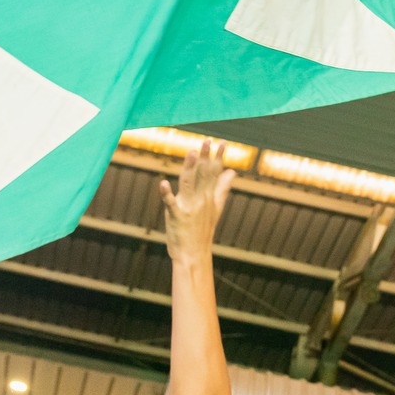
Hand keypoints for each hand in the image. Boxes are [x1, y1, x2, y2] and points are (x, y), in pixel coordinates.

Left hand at [159, 142, 234, 260]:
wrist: (194, 254)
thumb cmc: (203, 230)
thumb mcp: (215, 208)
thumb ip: (222, 188)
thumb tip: (231, 172)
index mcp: (209, 197)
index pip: (214, 173)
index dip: (217, 157)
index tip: (222, 142)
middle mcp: (201, 200)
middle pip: (203, 174)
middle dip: (206, 157)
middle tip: (208, 140)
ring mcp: (189, 207)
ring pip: (189, 183)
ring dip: (191, 168)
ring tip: (192, 152)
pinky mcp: (176, 216)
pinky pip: (170, 203)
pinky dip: (166, 193)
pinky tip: (163, 183)